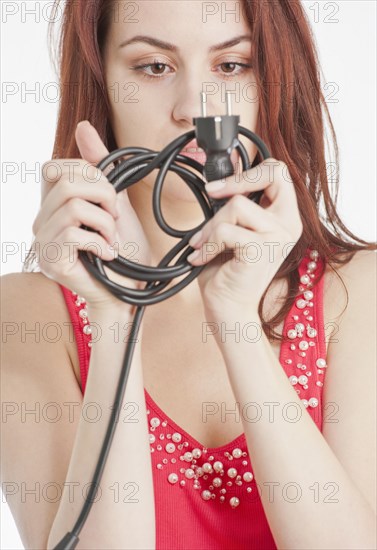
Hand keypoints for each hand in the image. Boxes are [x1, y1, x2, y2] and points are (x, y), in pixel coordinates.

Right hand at [32, 121, 150, 313]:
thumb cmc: (123, 250)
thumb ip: (98, 168)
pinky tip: (108, 254)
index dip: (88, 174)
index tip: (109, 198)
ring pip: (72, 205)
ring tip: (112, 239)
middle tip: (115, 219)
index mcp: (53, 205)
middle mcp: (42, 221)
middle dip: (102, 195)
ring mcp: (43, 241)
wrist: (129, 291)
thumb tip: (83, 127)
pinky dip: (101, 241)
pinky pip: (74, 232)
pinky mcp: (51, 260)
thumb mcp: (114, 202)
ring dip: (105, 222)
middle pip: (65, 182)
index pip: (56, 168)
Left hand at [187, 158, 302, 319]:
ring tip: (202, 246)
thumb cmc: (228, 271)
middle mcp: (289, 225)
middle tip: (212, 193)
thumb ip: (235, 206)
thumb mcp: (233, 230)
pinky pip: (225, 231)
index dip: (250, 172)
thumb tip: (220, 179)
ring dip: (210, 226)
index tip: (220, 186)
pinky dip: (207, 245)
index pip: (280, 173)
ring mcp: (278, 236)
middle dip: (236, 181)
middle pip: (273, 174)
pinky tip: (201, 259)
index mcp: (285, 218)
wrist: (228, 309)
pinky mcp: (261, 249)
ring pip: (237, 205)